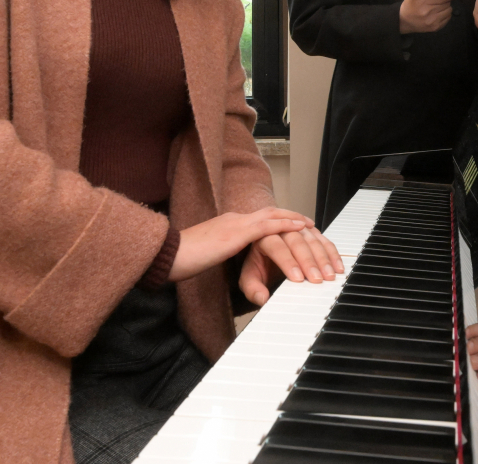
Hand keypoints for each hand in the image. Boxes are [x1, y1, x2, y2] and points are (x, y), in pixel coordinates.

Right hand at [168, 208, 312, 282]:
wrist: (166, 254)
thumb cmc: (181, 259)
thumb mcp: (207, 256)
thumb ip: (221, 255)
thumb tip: (229, 262)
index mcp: (228, 224)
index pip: (259, 219)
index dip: (278, 220)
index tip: (293, 224)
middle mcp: (235, 219)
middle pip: (271, 214)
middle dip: (291, 219)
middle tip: (310, 224)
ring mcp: (236, 224)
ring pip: (273, 219)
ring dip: (293, 225)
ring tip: (311, 229)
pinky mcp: (236, 233)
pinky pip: (267, 227)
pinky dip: (285, 226)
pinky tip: (298, 230)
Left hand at [239, 226, 343, 306]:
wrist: (264, 250)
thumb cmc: (257, 264)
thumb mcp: (249, 277)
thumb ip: (252, 288)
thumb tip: (262, 298)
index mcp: (262, 236)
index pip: (276, 246)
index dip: (287, 261)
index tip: (297, 278)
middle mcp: (280, 228)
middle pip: (296, 239)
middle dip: (308, 260)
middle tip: (316, 279)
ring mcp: (296, 228)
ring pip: (311, 238)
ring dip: (322, 257)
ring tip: (329, 275)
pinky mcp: (310, 232)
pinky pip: (323, 239)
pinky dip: (331, 253)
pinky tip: (337, 266)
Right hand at [399, 0, 458, 33]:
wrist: (403, 22)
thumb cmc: (409, 5)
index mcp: (422, 1)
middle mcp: (428, 12)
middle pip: (447, 3)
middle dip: (446, 0)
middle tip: (440, 0)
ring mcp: (433, 21)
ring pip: (449, 10)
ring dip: (446, 7)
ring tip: (439, 7)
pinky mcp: (435, 28)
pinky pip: (448, 18)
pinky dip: (445, 14)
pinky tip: (438, 13)